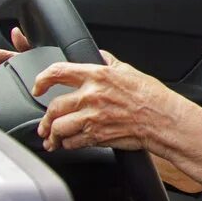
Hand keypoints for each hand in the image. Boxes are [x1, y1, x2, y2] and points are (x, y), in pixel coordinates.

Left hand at [34, 51, 184, 152]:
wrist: (163, 120)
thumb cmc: (152, 96)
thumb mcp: (130, 71)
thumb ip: (109, 63)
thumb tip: (98, 56)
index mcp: (98, 76)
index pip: (58, 72)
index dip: (41, 80)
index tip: (38, 87)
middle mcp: (92, 96)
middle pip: (53, 107)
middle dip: (45, 118)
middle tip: (45, 124)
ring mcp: (93, 117)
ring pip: (58, 128)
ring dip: (53, 135)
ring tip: (53, 138)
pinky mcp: (97, 136)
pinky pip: (72, 142)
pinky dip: (68, 144)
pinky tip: (70, 143)